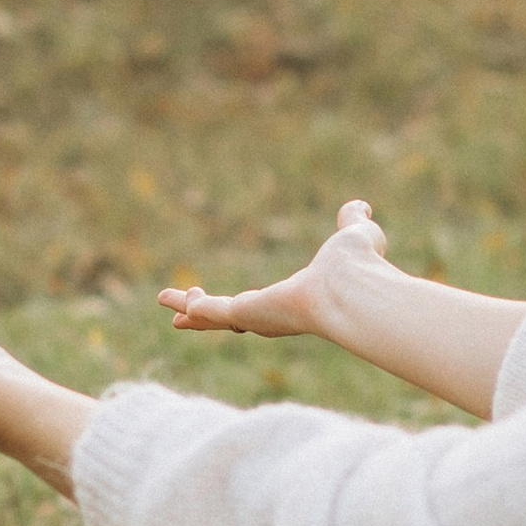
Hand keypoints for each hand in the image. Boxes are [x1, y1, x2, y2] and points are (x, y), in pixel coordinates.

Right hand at [160, 200, 389, 343]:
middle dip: (206, 315)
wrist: (354, 287)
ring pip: (214, 317)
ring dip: (190, 310)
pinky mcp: (245, 314)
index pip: (264, 307)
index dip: (244, 307)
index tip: (233, 308)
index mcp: (298, 302)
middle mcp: (275, 316)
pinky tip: (173, 302)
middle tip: (182, 318)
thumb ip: (352, 223)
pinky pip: (210, 311)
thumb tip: (360, 207)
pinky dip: (192, 306)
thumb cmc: (360, 267)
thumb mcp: (354, 235)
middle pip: (231, 319)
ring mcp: (259, 318)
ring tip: (164, 300)